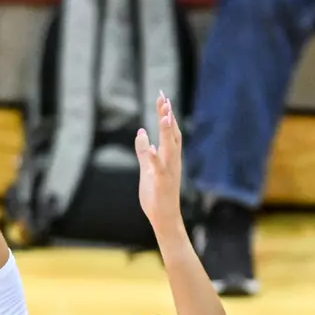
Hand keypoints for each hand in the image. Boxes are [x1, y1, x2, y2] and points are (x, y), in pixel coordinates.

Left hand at [134, 92, 184, 230]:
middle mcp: (173, 161)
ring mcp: (169, 172)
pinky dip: (156, 158)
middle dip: (168, 115)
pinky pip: (160, 169)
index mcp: (169, 157)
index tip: (162, 96)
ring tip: (165, 115)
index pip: (169, 130)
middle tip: (165, 97)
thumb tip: (141, 131)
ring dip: (167, 132)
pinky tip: (153, 147)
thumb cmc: (156, 195)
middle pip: (172, 134)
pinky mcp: (163, 183)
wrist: (164, 218)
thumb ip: (143, 150)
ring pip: (170, 148)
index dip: (166, 113)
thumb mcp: (146, 169)